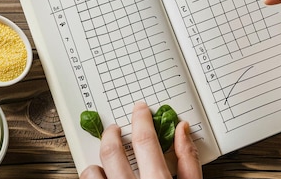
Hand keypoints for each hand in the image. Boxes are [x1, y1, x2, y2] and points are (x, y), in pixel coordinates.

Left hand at [79, 102, 201, 178]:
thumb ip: (188, 160)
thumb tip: (182, 129)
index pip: (144, 140)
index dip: (141, 119)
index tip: (140, 108)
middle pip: (112, 152)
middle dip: (112, 134)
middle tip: (115, 128)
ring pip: (92, 172)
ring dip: (98, 160)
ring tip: (105, 156)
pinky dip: (93, 176)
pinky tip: (102, 175)